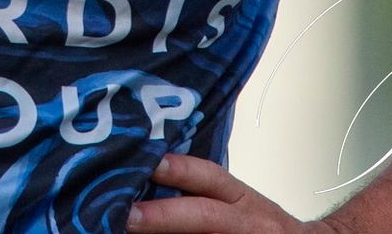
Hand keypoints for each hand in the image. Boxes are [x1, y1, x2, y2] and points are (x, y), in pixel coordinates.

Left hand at [127, 153, 329, 233]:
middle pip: (205, 216)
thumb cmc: (262, 227)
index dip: (180, 169)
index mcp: (243, 200)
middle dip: (164, 216)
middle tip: (128, 216)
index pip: (211, 178)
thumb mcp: (241, 204)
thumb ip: (205, 195)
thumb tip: (150, 186)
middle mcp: (247, 222)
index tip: (149, 164)